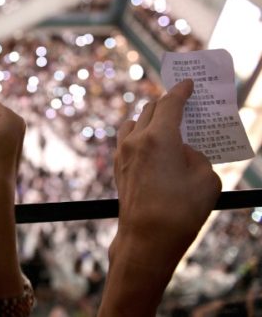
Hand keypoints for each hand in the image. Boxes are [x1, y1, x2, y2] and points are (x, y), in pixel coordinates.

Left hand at [99, 79, 221, 315]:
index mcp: (159, 136)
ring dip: (148, 118)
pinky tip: (150, 145)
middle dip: (167, 103)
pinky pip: (126, 140)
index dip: (181, 91)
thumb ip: (195, 156)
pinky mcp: (117, 168)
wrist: (146, 239)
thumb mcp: (206, 178)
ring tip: (164, 125)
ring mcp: (122, 154)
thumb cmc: (180, 210)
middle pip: (150, 109)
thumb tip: (182, 151)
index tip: (187, 83)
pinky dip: (138, 135)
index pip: (170, 103)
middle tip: (181, 104)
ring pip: (133, 123)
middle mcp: (136, 140)